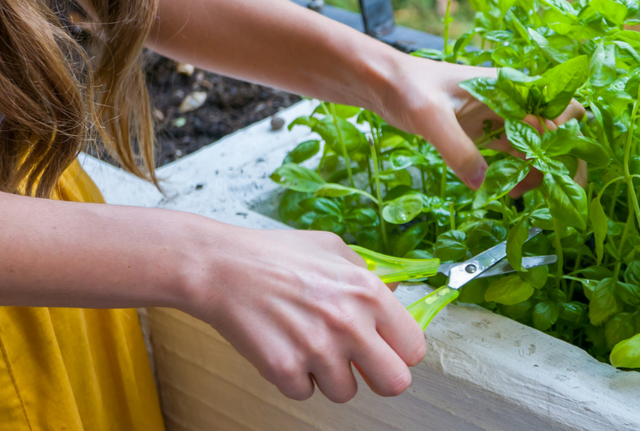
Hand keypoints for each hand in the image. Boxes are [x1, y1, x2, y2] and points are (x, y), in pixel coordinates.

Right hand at [188, 225, 425, 401]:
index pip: (414, 347)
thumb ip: (368, 274)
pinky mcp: (284, 370)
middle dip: (379, 377)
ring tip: (310, 345)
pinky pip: (305, 393)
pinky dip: (296, 378)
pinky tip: (285, 349)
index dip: (401, 350)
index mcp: (369, 293)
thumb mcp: (334, 248)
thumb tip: (392, 296)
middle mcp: (349, 324)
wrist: (222, 267)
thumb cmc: (275, 255)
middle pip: (394, 383)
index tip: (388, 349)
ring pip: (345, 393)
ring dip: (331, 376)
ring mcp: (317, 350)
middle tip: (361, 364)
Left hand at [378, 57, 584, 189]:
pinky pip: (518, 155)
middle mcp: (515, 102)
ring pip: (542, 147)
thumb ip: (457, 149)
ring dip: (542, 172)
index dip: (566, 141)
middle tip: (555, 194)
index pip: (561, 112)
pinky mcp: (489, 133)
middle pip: (562, 131)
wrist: (383, 84)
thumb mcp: (429, 116)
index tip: (552, 170)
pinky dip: (522, 174)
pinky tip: (509, 192)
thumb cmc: (407, 88)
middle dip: (565, 161)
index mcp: (511, 88)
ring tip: (522, 196)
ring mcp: (504, 118)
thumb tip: (482, 184)